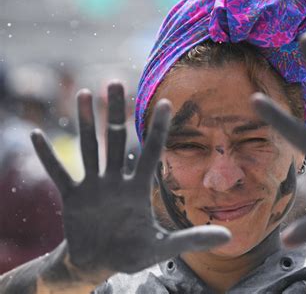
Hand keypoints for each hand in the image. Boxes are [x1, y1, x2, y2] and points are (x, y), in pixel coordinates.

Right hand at [30, 81, 229, 273]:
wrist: (99, 262)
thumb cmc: (132, 253)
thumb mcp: (163, 248)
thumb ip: (193, 239)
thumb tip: (229, 238)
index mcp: (138, 189)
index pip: (151, 153)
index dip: (159, 129)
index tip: (168, 102)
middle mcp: (116, 181)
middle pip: (116, 140)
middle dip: (114, 113)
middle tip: (115, 82)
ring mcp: (93, 186)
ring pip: (89, 148)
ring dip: (86, 122)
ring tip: (85, 94)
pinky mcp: (72, 197)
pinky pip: (58, 173)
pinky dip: (47, 157)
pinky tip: (37, 135)